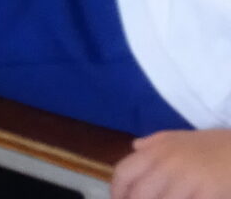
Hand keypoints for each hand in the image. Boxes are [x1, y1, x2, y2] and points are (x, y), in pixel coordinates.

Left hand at [116, 130, 230, 198]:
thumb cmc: (212, 145)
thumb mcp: (179, 137)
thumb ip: (154, 144)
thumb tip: (134, 147)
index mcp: (156, 151)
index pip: (124, 172)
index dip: (117, 190)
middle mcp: (167, 164)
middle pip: (139, 193)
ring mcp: (187, 180)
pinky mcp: (207, 193)